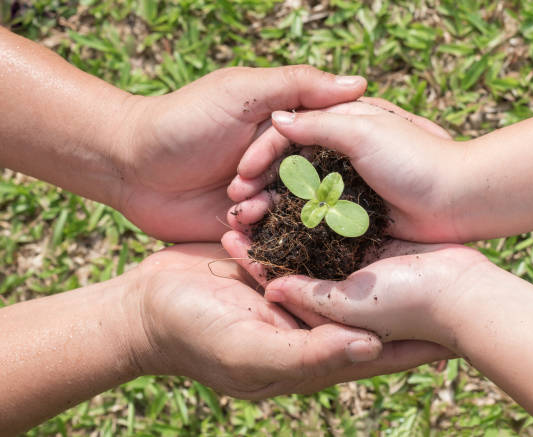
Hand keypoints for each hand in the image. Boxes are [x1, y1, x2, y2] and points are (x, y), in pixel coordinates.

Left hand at [114, 66, 367, 241]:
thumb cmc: (184, 120)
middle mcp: (284, 159)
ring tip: (239, 197)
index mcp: (288, 123)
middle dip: (295, 181)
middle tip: (265, 178)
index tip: (332, 155)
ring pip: (296, 208)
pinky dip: (258, 226)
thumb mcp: (241, 92)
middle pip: (318, 177)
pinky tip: (236, 217)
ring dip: (271, 205)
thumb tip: (359, 84)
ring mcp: (267, 192)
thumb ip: (296, 87)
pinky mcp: (249, 221)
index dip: (332, 146)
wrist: (131, 165)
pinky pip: (271, 232)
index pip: (330, 135)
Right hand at [128, 243, 452, 398]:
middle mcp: (312, 317)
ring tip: (423, 230)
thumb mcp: (253, 352)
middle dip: (411, 288)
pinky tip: (365, 205)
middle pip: (372, 304)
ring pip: (347, 268)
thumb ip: (311, 355)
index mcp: (314, 347)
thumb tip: (372, 348)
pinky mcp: (277, 258)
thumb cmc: (196, 339)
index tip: (464, 327)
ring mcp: (295, 286)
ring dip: (382, 252)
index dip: (419, 340)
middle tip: (458, 268)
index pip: (379, 346)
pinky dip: (339, 228)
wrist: (145, 307)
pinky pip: (315, 243)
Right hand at [227, 98, 464, 241]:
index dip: (260, 154)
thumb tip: (276, 120)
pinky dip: (293, 224)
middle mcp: (338, 152)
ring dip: (269, 206)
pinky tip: (270, 236)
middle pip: (286, 166)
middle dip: (258, 184)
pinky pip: (315, 218)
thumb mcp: (363, 131)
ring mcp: (345, 184)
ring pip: (296, 194)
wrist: (457, 199)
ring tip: (246, 223)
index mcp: (340, 124)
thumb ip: (318, 124)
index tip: (241, 177)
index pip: (287, 135)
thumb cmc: (414, 159)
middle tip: (236, 204)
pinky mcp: (354, 213)